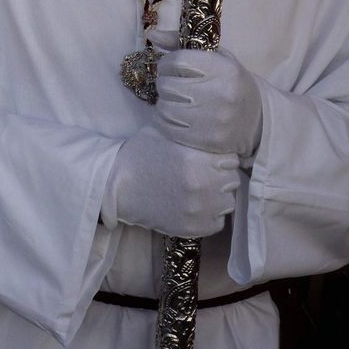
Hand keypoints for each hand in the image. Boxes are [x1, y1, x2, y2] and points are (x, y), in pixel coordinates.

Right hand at [103, 127, 239, 237]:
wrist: (116, 185)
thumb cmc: (140, 155)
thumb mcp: (163, 132)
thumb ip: (191, 131)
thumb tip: (213, 120)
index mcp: (196, 159)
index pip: (232, 160)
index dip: (221, 158)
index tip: (209, 160)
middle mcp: (202, 185)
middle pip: (232, 181)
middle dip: (220, 177)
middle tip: (203, 175)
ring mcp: (198, 210)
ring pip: (227, 203)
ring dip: (217, 197)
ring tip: (198, 191)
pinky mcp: (194, 228)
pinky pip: (217, 222)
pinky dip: (209, 215)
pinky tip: (193, 206)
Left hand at [155, 47, 264, 158]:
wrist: (258, 121)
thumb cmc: (231, 84)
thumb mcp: (216, 58)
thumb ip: (182, 44)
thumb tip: (152, 35)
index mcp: (225, 70)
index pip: (178, 61)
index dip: (167, 63)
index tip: (171, 67)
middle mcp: (221, 94)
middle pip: (167, 84)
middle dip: (165, 82)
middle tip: (174, 84)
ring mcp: (214, 120)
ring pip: (164, 107)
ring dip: (164, 102)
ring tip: (177, 100)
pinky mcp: (207, 141)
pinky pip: (168, 128)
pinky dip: (165, 120)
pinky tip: (177, 116)